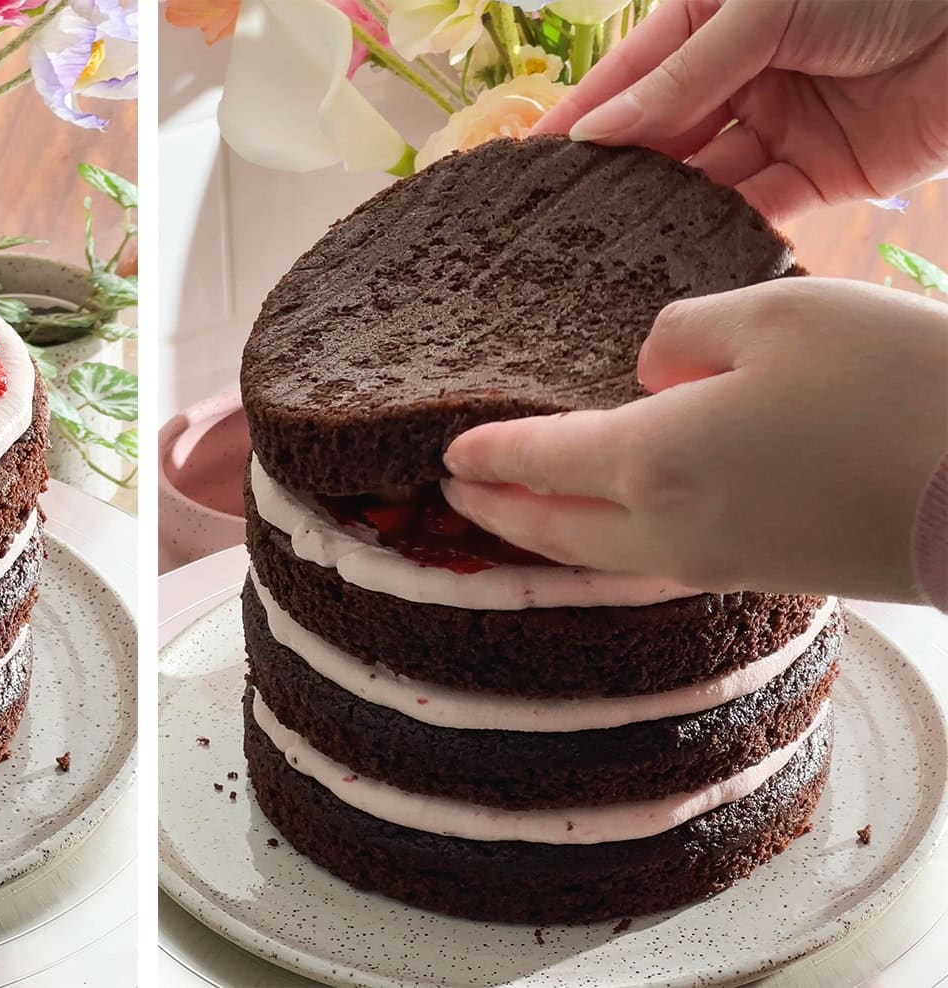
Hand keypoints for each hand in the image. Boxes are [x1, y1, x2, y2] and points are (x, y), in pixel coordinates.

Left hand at [440, 279, 947, 600]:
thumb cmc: (891, 385)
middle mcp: (670, 527)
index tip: (444, 454)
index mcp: (652, 459)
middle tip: (452, 499)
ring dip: (549, 536)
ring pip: (603, 556)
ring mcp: (723, 561)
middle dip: (495, 515)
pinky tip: (618, 520)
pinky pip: (658, 562)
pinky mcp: (773, 573)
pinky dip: (610, 545)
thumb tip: (650, 371)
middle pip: (555, 531)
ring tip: (516, 515)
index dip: (486, 457)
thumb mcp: (777, 315)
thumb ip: (685, 336)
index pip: (538, 462)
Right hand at [532, 0, 947, 223]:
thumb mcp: (765, 8)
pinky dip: (722, 230)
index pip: (627, 77)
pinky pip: (757, 209)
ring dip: (663, 210)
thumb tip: (599, 132)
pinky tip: (679, 253)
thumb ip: (682, 76)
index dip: (579, 118)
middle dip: (615, 175)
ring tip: (609, 248)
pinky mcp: (818, 175)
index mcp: (709, 21)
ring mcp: (775, 127)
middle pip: (659, 135)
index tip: (525, 166)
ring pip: (701, 180)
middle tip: (557, 223)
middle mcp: (735, 76)